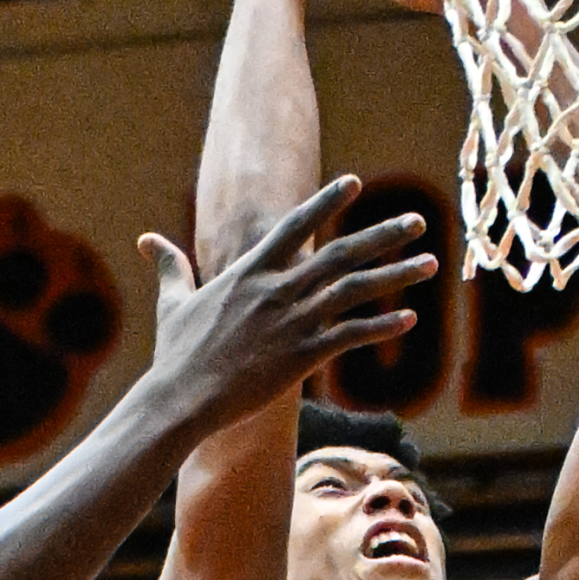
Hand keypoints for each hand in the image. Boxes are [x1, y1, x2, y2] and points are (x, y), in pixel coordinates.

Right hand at [139, 175, 435, 429]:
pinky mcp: (304, 355)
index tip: (355, 182)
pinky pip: (352, 335)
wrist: (182, 398)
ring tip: (430, 264)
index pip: (295, 224)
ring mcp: (293, 321)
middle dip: (384, 235)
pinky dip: (382, 326)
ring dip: (397, 276)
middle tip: (418, 221)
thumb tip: (147, 240)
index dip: (326, 201)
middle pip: (341, 253)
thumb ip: (172, 266)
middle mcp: (278, 289)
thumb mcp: (174, 302)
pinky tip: (409, 318)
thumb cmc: (177, 353)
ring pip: (356, 291)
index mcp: (250, 271)